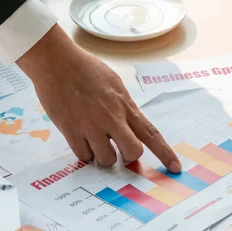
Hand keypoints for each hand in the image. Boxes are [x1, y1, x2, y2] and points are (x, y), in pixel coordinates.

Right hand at [17, 25, 181, 170]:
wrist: (56, 62)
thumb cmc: (85, 70)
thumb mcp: (115, 86)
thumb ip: (124, 109)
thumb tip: (129, 128)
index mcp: (126, 107)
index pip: (151, 134)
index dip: (165, 153)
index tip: (175, 168)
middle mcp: (112, 118)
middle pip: (132, 153)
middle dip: (127, 157)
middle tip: (118, 150)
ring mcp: (91, 126)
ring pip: (106, 159)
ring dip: (102, 155)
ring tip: (94, 139)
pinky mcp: (71, 131)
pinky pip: (84, 156)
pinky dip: (84, 152)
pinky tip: (80, 138)